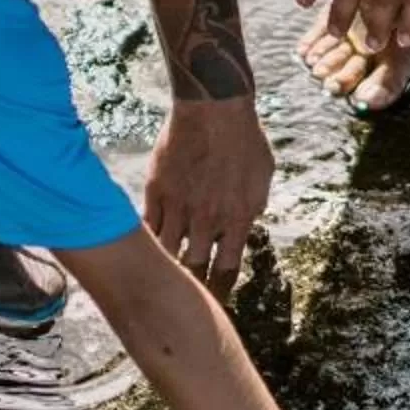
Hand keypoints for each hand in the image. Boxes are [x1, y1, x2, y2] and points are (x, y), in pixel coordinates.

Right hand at [143, 96, 272, 295]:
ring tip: (162, 281)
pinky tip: (146, 251)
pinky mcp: (157, 191)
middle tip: (187, 298)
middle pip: (194, 270)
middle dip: (192, 289)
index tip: (217, 301)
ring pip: (167, 253)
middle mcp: (207, 219)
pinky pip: (148, 227)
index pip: (227, 270)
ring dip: (166, 269)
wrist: (213, 107)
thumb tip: (247, 225)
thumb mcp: (263, 177)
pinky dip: (148, 241)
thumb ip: (254, 207)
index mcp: (238, 219)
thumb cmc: (245, 139)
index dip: (221, 290)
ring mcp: (179, 206)